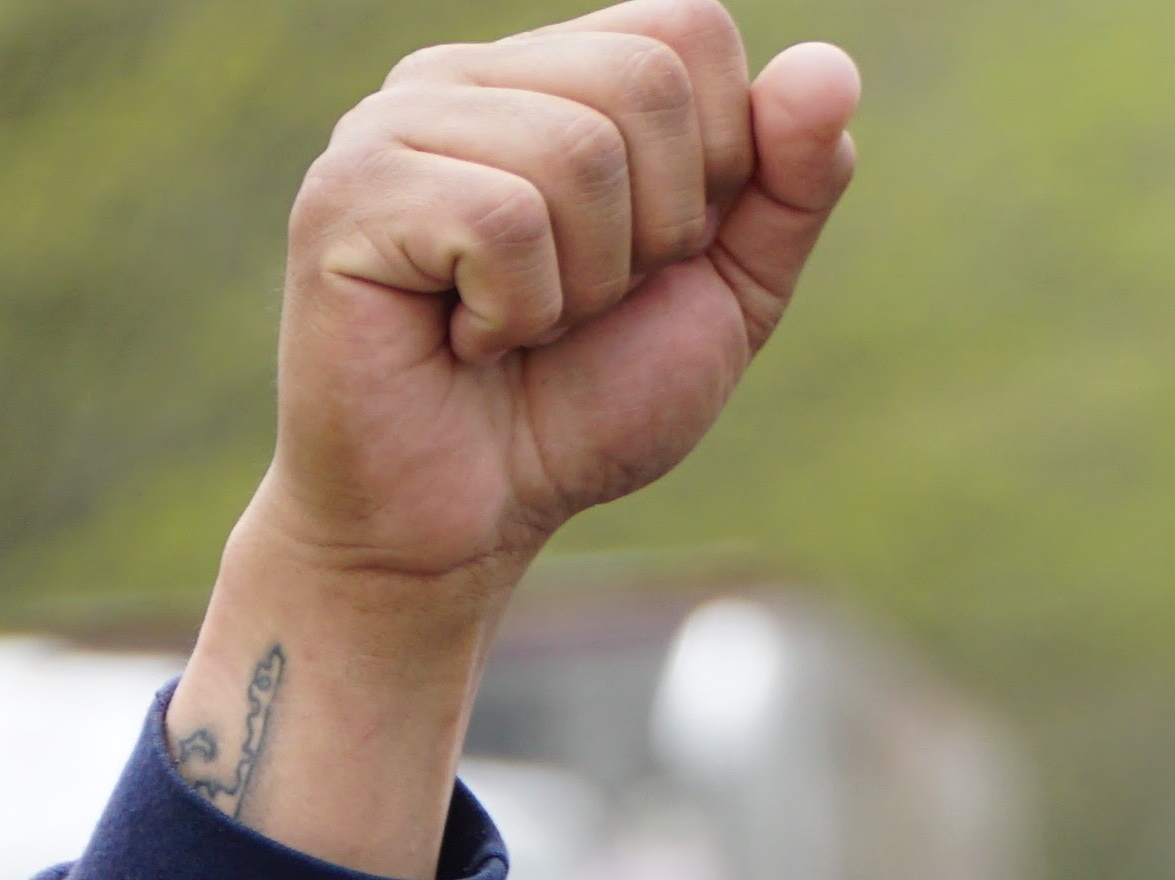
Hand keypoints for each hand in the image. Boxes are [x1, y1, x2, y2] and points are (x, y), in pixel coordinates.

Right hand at [169, 4, 856, 875]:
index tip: (648, 258)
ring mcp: (392, 126)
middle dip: (655, 232)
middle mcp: (461, 76)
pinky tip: (464, 342)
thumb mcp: (721, 296)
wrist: (459, 535)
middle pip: (647, 82)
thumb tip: (828, 65)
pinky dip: (516, 312)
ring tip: (515, 330)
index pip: (688, 27)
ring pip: (578, 152)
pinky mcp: (346, 196)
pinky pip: (502, 220)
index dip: (716, 160)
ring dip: (582, 285)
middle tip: (577, 307)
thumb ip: (787, 184)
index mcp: (547, 73)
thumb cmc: (574, 412)